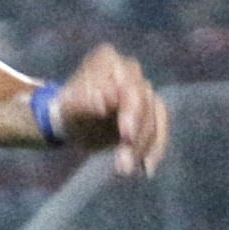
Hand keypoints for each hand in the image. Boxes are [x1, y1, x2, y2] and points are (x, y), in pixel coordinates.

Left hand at [52, 44, 170, 177]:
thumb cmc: (67, 111)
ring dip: (144, 145)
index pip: (125, 84)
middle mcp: (129, 71)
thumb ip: (83, 102)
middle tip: (127, 157)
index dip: (129, 109)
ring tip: (126, 169)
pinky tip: (147, 169)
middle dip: (138, 131)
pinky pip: (160, 127)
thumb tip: (104, 100)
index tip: (125, 134)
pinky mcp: (151, 110)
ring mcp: (142, 89)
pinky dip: (155, 148)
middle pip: (143, 100)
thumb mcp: (67, 109)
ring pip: (154, 115)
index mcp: (106, 60)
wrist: (72, 123)